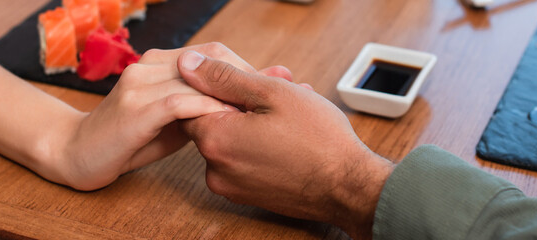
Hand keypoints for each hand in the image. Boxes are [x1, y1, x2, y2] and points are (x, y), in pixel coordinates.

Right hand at [56, 43, 282, 190]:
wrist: (79, 153)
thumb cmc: (134, 137)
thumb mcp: (179, 118)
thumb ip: (209, 105)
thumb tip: (254, 99)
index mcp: (163, 62)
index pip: (215, 54)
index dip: (248, 67)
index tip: (280, 82)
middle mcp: (152, 65)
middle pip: (212, 60)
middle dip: (250, 76)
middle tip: (282, 91)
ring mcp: (141, 83)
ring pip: (200, 78)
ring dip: (236, 93)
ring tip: (266, 107)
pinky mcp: (136, 109)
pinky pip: (181, 103)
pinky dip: (210, 109)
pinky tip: (232, 120)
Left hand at [178, 51, 393, 239]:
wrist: (349, 188)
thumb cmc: (318, 139)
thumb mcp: (272, 93)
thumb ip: (224, 77)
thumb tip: (187, 65)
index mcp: (215, 140)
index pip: (194, 102)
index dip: (226, 86)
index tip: (258, 82)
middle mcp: (215, 169)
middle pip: (217, 121)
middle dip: (246, 102)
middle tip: (283, 88)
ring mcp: (232, 187)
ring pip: (235, 140)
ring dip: (258, 121)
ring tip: (295, 111)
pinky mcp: (249, 196)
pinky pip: (247, 161)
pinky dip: (263, 144)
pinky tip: (291, 134)